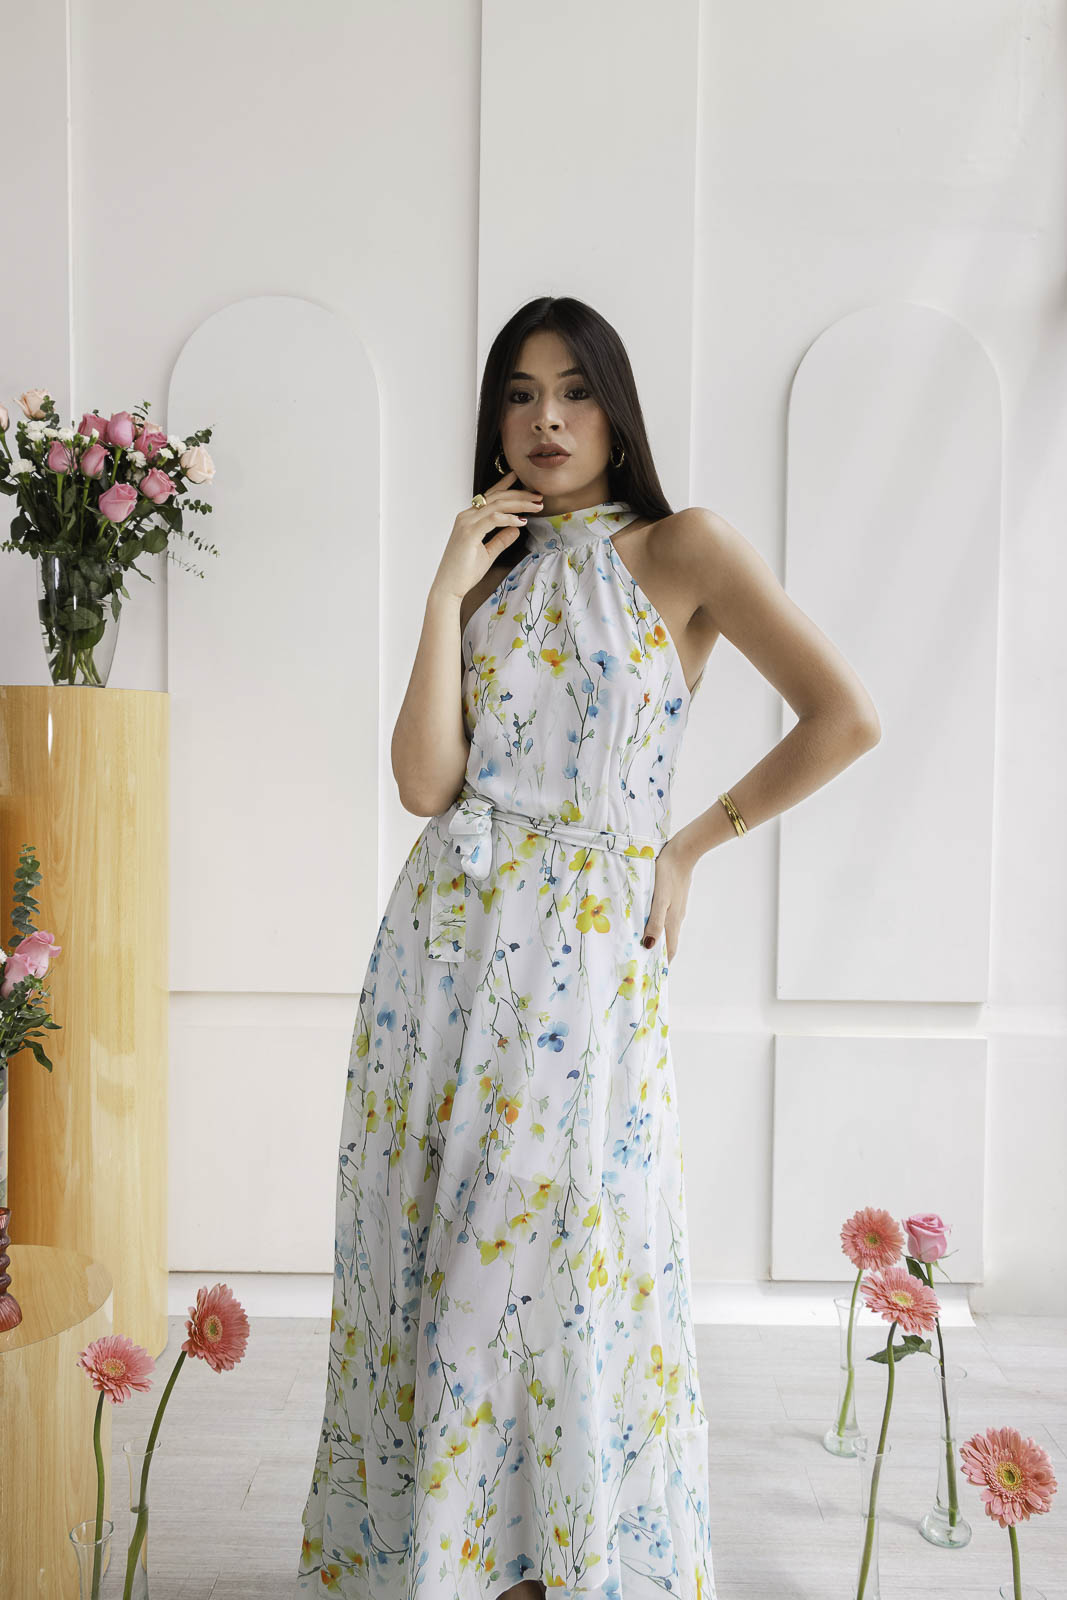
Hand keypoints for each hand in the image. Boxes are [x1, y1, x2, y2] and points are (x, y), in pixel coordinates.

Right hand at [432, 469, 543, 604]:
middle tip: (538, 496)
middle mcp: (466, 516)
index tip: (520, 478)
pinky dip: (509, 518)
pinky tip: (522, 520)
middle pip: (497, 497)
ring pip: (497, 504)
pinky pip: (493, 518)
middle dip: (520, 495)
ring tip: (536, 506)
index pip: (490, 496)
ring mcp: (466, 523)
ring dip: (519, 504)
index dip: (505, 486)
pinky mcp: (469, 532)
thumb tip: (516, 529)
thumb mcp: (488, 553)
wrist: (448, 588)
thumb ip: (501, 539)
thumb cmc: (464, 572)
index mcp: (469, 519)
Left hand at [642, 837, 694, 963]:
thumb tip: (650, 946)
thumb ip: (655, 922)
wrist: (682, 853)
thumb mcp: (659, 900)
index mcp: (673, 921)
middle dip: (658, 954)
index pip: (669, 950)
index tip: (652, 974)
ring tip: (642, 945)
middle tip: (643, 962)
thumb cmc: (667, 876)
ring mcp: (676, 908)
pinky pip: (665, 917)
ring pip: (667, 929)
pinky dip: (657, 925)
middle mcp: (676, 918)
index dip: (663, 963)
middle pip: (668, 942)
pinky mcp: (674, 898)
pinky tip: (647, 921)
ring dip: (657, 939)